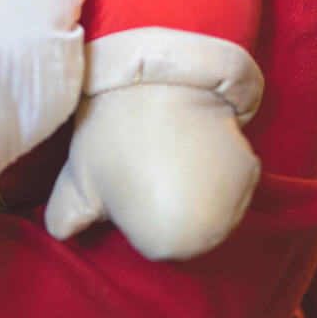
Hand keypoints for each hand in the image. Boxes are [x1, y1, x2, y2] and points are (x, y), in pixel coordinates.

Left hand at [45, 82, 260, 259]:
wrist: (158, 71)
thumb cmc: (111, 127)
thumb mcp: (77, 177)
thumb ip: (65, 216)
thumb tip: (62, 234)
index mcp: (164, 246)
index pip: (149, 242)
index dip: (131, 210)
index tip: (126, 178)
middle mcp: (211, 237)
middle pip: (182, 230)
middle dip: (162, 201)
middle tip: (147, 162)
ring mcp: (238, 204)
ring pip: (209, 207)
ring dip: (192, 185)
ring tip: (169, 149)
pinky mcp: (254, 170)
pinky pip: (231, 182)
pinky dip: (214, 168)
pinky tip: (193, 142)